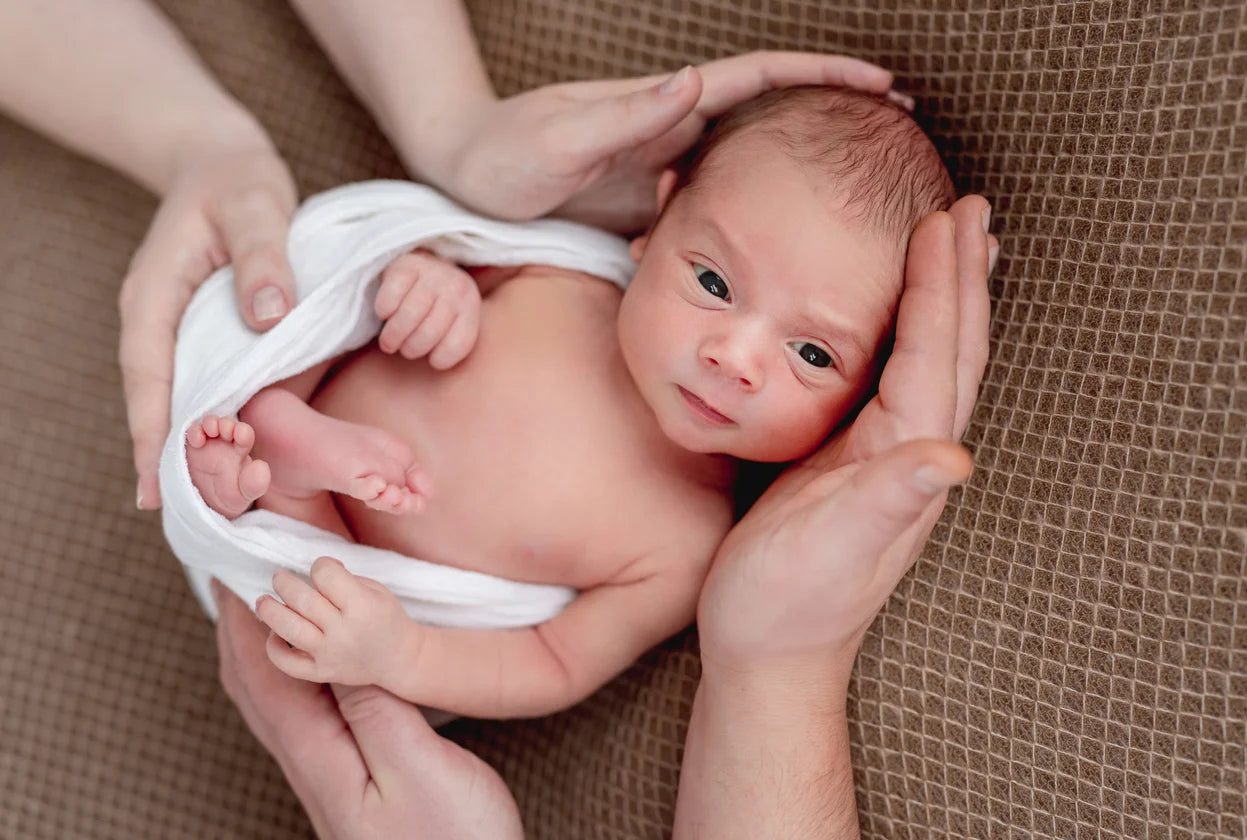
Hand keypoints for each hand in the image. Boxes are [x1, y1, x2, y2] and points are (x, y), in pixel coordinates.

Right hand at [120, 138, 297, 509]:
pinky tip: (226, 451)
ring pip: (176, 394)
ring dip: (185, 443)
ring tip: (204, 501)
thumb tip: (269, 318)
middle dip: (164, 454)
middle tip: (182, 514)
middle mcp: (156, 318)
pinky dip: (207, 416)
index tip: (155, 485)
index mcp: (156, 293)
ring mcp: (174, 326)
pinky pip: (200, 381)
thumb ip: (264, 257)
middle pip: (154, 397)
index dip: (153, 429)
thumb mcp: (255, 207)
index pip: (149, 372)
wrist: (221, 162)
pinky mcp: (199, 330)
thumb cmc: (237, 180)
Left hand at [214, 578, 522, 839]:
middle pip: (253, 683)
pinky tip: (311, 662)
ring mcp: (324, 774)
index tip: (240, 561)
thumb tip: (340, 646)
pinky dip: (286, 671)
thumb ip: (376, 708)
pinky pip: (298, 712)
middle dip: (238, 624)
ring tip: (257, 602)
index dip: (244, 615)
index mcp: (319, 756)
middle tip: (237, 569)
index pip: (264, 671)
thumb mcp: (418, 769)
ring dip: (256, 645)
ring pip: (270, 698)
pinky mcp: (345, 778)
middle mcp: (310, 764)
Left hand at [255, 557, 416, 686]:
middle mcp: (344, 631)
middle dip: (284, 582)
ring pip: (288, 628)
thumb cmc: (386, 617)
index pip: (326, 575)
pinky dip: (273, 647)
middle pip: (301, 599)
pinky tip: (274, 633)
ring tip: (263, 600)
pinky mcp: (321, 672)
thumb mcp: (375, 589)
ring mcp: (330, 654)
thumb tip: (313, 572)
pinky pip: (286, 663)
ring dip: (269, 610)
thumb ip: (345, 578)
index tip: (323, 569)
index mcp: (362, 606)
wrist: (400, 658)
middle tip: (280, 576)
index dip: (320, 565)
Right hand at [375, 249, 480, 367]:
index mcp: (470, 306)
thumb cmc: (435, 304)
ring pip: (409, 316)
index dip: (440, 359)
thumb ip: (451, 340)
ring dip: (393, 336)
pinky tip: (384, 313)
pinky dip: (383, 311)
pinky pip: (390, 298)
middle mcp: (455, 287)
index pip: (459, 344)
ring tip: (389, 341)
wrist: (422, 263)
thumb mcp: (453, 321)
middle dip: (411, 349)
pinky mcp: (406, 264)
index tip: (431, 358)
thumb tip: (437, 367)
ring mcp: (432, 273)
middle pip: (429, 333)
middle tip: (403, 349)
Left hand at [419, 52, 903, 233]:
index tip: (881, 86)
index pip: (757, 80)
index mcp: (662, 106)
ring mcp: (664, 167)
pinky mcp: (649, 203)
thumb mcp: (563, 139)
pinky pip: (717, 202)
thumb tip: (696, 80)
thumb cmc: (505, 156)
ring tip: (858, 189)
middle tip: (896, 138)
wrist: (467, 180)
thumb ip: (625, 118)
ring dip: (801, 168)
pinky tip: (781, 235)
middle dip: (831, 120)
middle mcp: (672, 130)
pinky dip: (756, 207)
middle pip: (769, 117)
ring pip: (750, 161)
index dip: (820, 78)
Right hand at [697, 197, 994, 674]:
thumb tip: (955, 459)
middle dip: (961, 278)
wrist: (766, 653)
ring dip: (944, 300)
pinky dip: (902, 336)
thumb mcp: (832, 549)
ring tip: (951, 246)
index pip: (936, 356)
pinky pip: (888, 380)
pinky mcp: (853, 464)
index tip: (946, 219)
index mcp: (902, 457)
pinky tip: (891, 322)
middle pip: (949, 350)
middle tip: (968, 208)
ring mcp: (883, 458)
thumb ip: (889, 502)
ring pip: (926, 361)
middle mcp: (907, 452)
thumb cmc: (788, 604)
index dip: (944, 287)